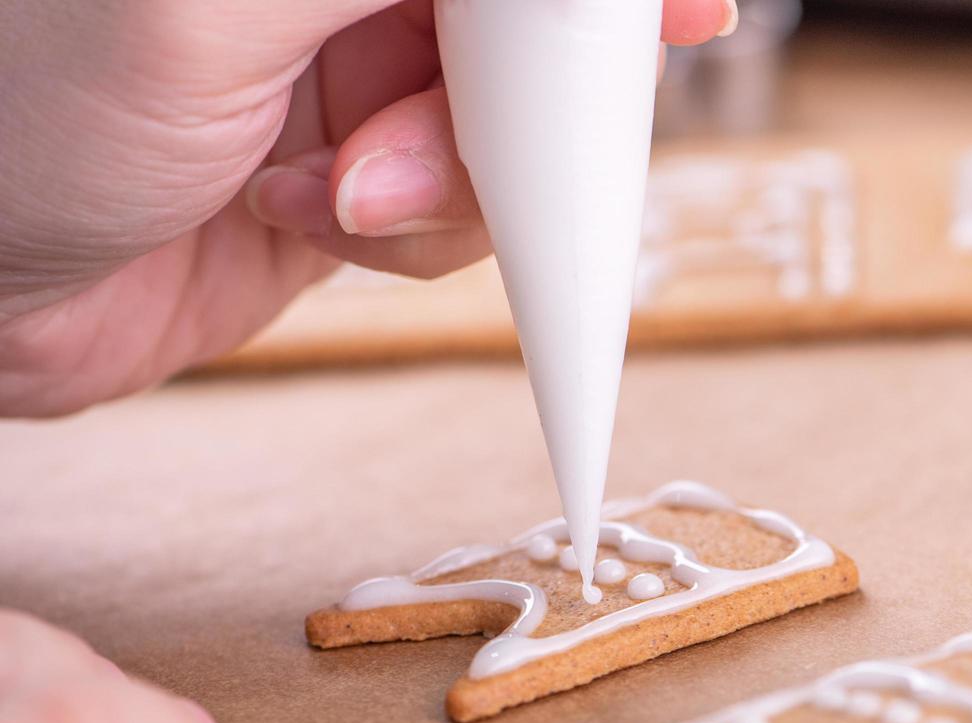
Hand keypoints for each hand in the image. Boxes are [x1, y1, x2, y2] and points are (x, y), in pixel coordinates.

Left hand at [0, 0, 735, 416]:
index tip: (687, 13)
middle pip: (528, 35)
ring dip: (451, 179)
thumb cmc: (27, 107)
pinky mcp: (355, 183)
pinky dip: (411, 232)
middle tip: (463, 127)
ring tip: (342, 192)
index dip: (593, 2)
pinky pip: (459, 212)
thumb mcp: (223, 0)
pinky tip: (310, 219)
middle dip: (516, 96)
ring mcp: (351, 79)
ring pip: (509, 131)